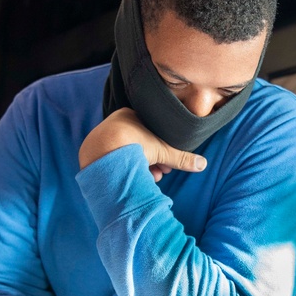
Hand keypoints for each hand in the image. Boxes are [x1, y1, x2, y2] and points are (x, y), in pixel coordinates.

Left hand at [79, 108, 205, 180]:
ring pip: (127, 154)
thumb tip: (203, 164)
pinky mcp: (93, 152)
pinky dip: (124, 170)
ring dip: (140, 168)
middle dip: (152, 162)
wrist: (102, 153)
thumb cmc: (133, 146)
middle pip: (139, 145)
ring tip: (148, 179)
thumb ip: (181, 158)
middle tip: (160, 174)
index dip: (162, 150)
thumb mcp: (162, 151)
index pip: (151, 132)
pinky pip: (114, 161)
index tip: (166, 164)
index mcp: (129, 115)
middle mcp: (113, 123)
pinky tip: (132, 181)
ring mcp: (101, 138)